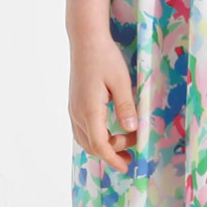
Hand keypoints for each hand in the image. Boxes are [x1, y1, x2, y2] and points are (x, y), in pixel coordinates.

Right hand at [68, 39, 138, 172]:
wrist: (85, 40)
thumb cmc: (105, 57)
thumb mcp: (121, 81)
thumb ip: (126, 107)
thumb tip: (132, 129)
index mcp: (89, 110)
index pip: (100, 145)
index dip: (113, 159)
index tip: (127, 166)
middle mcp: (77, 113)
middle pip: (91, 146)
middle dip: (112, 153)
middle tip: (133, 151)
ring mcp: (73, 109)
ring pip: (85, 139)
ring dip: (103, 146)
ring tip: (124, 143)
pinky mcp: (74, 104)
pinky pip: (82, 130)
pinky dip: (96, 137)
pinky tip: (110, 132)